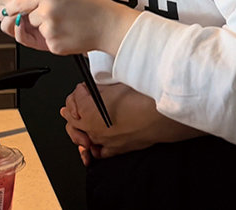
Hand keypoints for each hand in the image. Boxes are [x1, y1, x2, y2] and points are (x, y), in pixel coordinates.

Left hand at [0, 0, 138, 55]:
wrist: (109, 25)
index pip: (17, 2)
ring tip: (65, 22)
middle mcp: (46, 11)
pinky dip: (52, 38)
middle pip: (24, 17)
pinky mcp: (53, 46)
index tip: (5, 9)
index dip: (9, 7)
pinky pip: (44, 42)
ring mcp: (49, 30)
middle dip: (31, 18)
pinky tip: (67, 31)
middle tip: (44, 16)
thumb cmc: (92, 6)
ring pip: (35, 30)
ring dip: (44, 28)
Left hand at [60, 82, 205, 164]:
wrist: (162, 115)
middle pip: (73, 119)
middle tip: (78, 100)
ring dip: (80, 127)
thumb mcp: (115, 83)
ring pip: (82, 136)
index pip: (73, 99)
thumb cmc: (143, 98)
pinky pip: (99, 151)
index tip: (84, 87)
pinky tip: (94, 142)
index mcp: (88, 109)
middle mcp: (92, 128)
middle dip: (74, 108)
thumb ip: (99, 86)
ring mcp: (103, 140)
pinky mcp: (116, 149)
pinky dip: (94, 146)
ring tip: (79, 119)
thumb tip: (93, 87)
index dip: (79, 91)